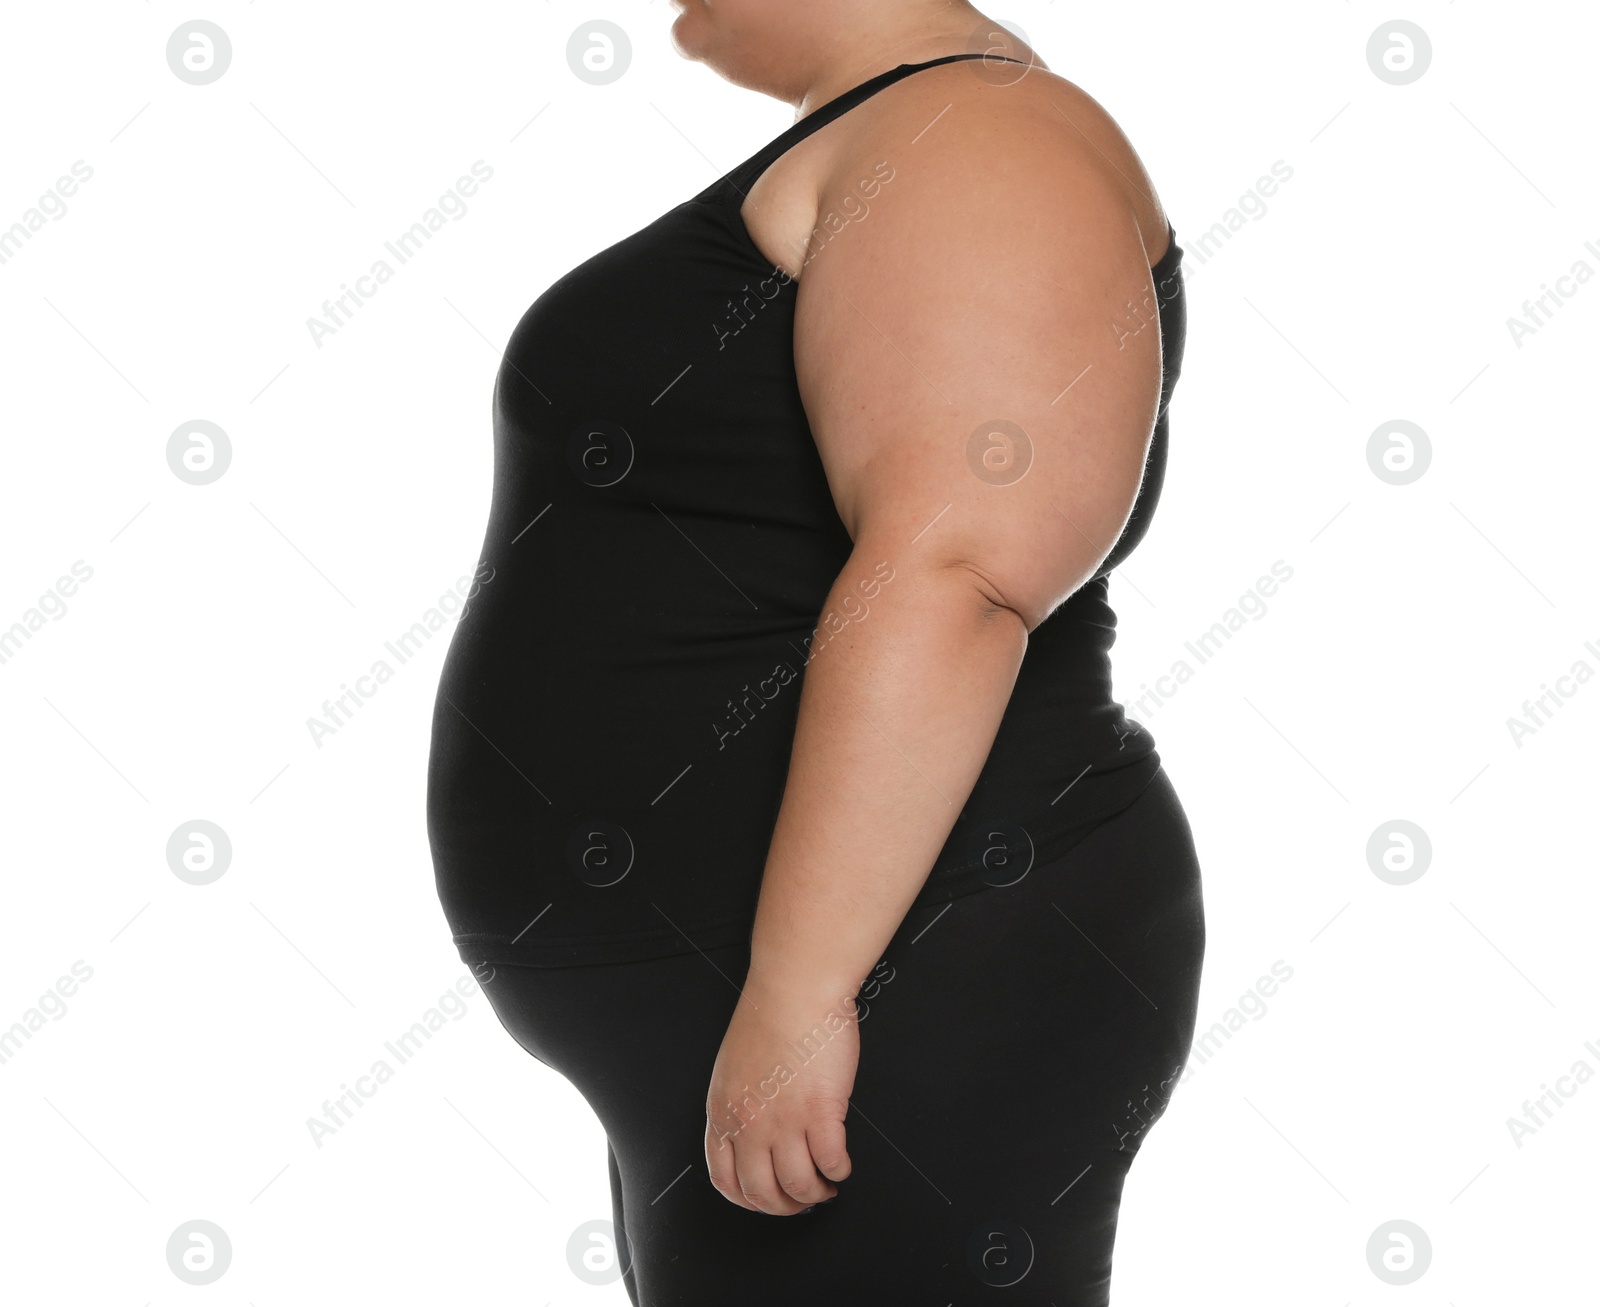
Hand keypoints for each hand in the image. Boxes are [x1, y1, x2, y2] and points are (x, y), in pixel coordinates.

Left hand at [704, 972, 857, 1213]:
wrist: (795, 988)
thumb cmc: (768, 1015)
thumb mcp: (733, 1068)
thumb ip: (740, 1104)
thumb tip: (754, 1134)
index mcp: (724, 1112)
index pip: (726, 1180)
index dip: (749, 1200)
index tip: (767, 1199)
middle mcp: (750, 1123)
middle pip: (762, 1192)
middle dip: (785, 1206)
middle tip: (803, 1199)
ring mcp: (785, 1120)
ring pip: (798, 1185)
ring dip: (816, 1193)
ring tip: (827, 1184)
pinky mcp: (821, 1111)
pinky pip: (832, 1161)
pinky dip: (839, 1171)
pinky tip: (842, 1164)